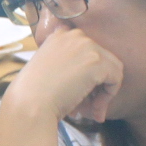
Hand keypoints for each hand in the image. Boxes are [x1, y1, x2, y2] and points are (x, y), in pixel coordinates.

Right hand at [4, 25, 124, 124]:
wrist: (29, 104)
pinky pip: (116, 79)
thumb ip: (66, 65)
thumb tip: (88, 79)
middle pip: (101, 59)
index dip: (87, 73)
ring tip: (91, 111)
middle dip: (97, 85)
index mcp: (60, 34)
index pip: (87, 50)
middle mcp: (75, 35)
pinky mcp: (97, 61)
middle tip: (88, 106)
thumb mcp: (47, 69)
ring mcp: (87, 46)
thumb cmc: (32, 95)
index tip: (79, 92)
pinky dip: (108, 97)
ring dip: (104, 92)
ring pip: (112, 68)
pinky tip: (94, 109)